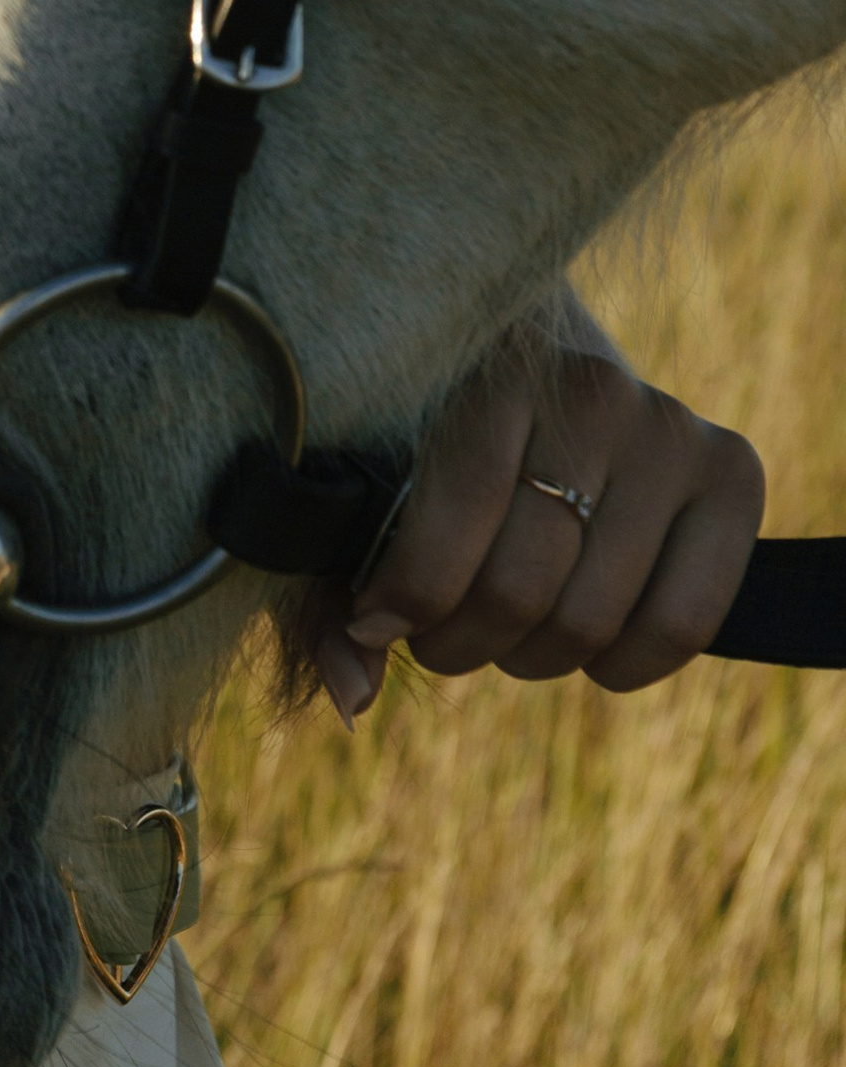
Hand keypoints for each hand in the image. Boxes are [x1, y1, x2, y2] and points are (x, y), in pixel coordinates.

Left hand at [311, 335, 763, 724]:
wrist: (544, 369)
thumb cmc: (438, 441)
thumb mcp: (372, 484)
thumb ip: (336, 588)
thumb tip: (352, 700)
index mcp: (492, 366)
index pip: (459, 507)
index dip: (409, 594)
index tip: (376, 620)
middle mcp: (590, 386)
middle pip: (524, 583)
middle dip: (462, 639)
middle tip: (441, 634)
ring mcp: (668, 426)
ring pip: (592, 619)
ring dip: (532, 657)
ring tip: (506, 629)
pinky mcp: (731, 469)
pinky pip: (683, 623)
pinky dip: (624, 667)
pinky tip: (590, 648)